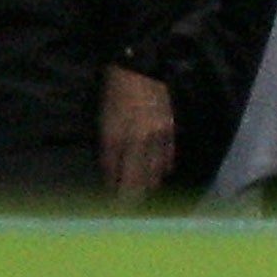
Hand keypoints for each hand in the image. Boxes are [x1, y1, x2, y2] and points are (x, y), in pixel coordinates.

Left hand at [99, 64, 174, 202]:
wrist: (140, 66)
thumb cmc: (115, 94)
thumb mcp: (104, 124)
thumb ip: (109, 156)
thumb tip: (111, 181)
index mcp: (126, 142)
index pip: (124, 182)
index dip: (120, 199)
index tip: (115, 210)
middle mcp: (146, 143)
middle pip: (142, 182)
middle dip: (134, 198)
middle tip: (128, 207)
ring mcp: (161, 136)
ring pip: (157, 173)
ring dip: (149, 185)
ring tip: (141, 192)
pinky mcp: (171, 129)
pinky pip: (169, 157)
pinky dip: (163, 169)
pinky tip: (159, 174)